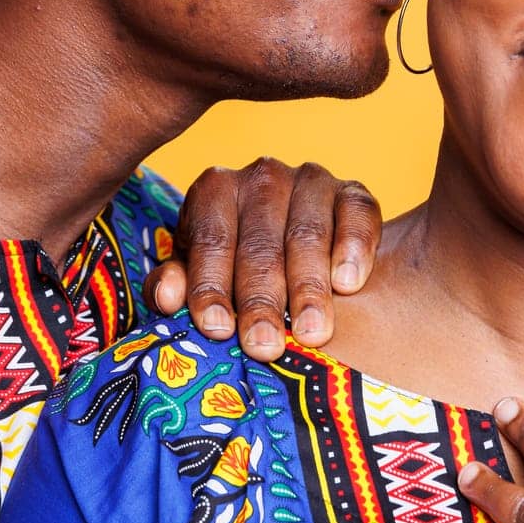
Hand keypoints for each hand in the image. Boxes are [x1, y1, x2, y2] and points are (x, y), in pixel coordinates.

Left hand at [143, 158, 381, 355]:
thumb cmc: (234, 266)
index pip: (210, 239)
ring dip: (309, 287)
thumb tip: (167, 297)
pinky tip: (348, 284)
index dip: (211, 285)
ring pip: (307, 234)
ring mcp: (310, 179)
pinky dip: (352, 248)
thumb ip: (175, 285)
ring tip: (310, 333)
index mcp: (214, 189)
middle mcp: (262, 176)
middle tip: (265, 346)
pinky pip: (356, 214)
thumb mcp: (199, 274)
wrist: (294, 245)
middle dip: (261, 299)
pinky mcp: (352, 191)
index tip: (217, 329)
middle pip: (260, 243)